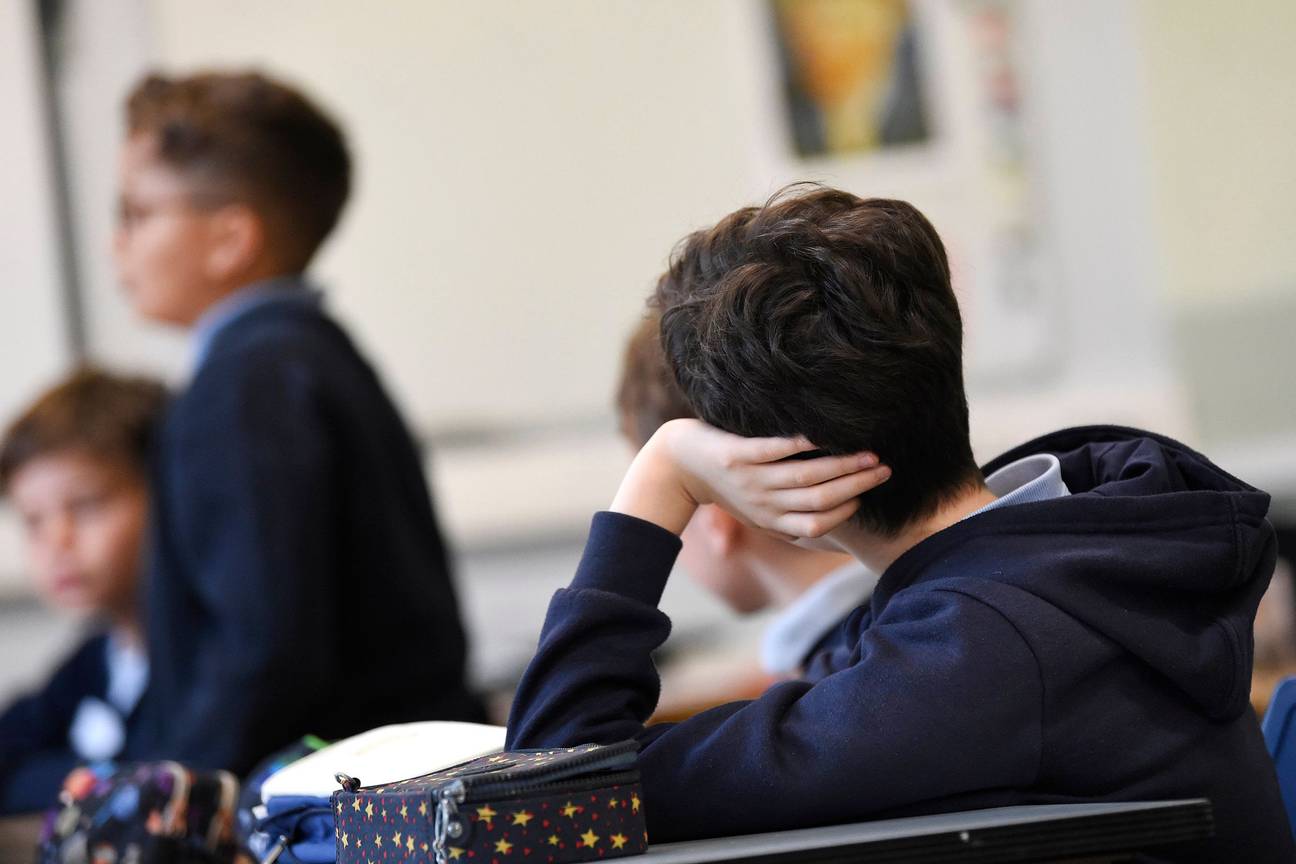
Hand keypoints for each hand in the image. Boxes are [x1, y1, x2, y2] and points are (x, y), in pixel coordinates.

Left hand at [611, 419, 889, 538]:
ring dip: (840, 465)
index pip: (818, 524)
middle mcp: (761, 504)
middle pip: (819, 500)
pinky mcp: (735, 455)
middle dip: (856, 485)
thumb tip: (831, 511)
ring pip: (804, 477)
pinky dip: (800, 443)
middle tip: (885, 467)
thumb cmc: (723, 483)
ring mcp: (748, 479)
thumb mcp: (754, 508)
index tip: (872, 492)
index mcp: (768, 520)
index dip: (848, 509)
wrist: (675, 464)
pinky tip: (823, 432)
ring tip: (868, 452)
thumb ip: (786, 513)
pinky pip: (773, 450)